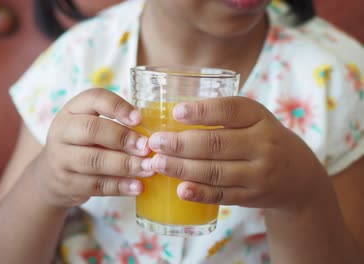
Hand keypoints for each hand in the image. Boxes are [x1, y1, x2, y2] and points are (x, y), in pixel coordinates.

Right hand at [36, 88, 153, 207]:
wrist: (51, 176)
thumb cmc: (83, 144)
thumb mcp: (90, 125)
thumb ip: (115, 124)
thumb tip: (153, 133)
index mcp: (72, 110)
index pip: (93, 98)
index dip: (118, 107)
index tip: (140, 118)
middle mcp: (62, 130)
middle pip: (92, 129)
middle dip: (123, 138)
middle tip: (147, 147)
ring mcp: (61, 158)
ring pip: (94, 160)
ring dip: (126, 165)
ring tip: (149, 168)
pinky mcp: (67, 183)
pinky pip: (96, 185)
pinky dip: (120, 186)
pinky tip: (138, 186)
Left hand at [147, 96, 328, 209]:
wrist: (298, 176)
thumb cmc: (261, 139)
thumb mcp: (253, 119)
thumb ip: (221, 115)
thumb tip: (170, 113)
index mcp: (260, 117)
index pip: (230, 110)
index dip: (202, 111)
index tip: (175, 112)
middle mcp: (264, 144)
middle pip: (216, 144)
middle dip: (181, 144)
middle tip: (155, 142)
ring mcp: (260, 173)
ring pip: (215, 171)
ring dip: (182, 168)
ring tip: (157, 163)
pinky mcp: (253, 196)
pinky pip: (222, 195)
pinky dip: (200, 193)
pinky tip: (180, 189)